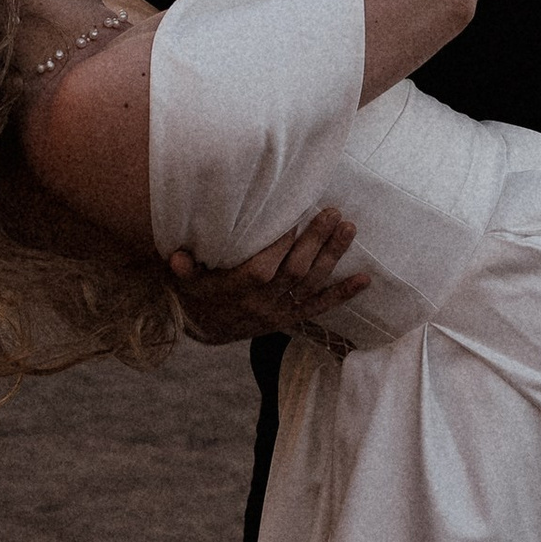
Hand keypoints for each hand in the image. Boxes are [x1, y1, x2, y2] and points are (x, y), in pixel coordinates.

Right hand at [165, 211, 369, 343]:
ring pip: (311, 284)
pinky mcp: (292, 318)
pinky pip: (320, 308)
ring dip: (332, 256)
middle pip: (294, 272)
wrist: (208, 329)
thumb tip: (175, 256)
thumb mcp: (185, 280)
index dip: (279, 245)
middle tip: (332, 212)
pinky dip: (343, 293)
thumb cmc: (198, 293)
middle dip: (315, 241)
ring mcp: (280, 312)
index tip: (293, 216)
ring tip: (349, 228)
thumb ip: (184, 269)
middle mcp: (262, 304)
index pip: (262, 268)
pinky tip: (365, 279)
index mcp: (236, 291)